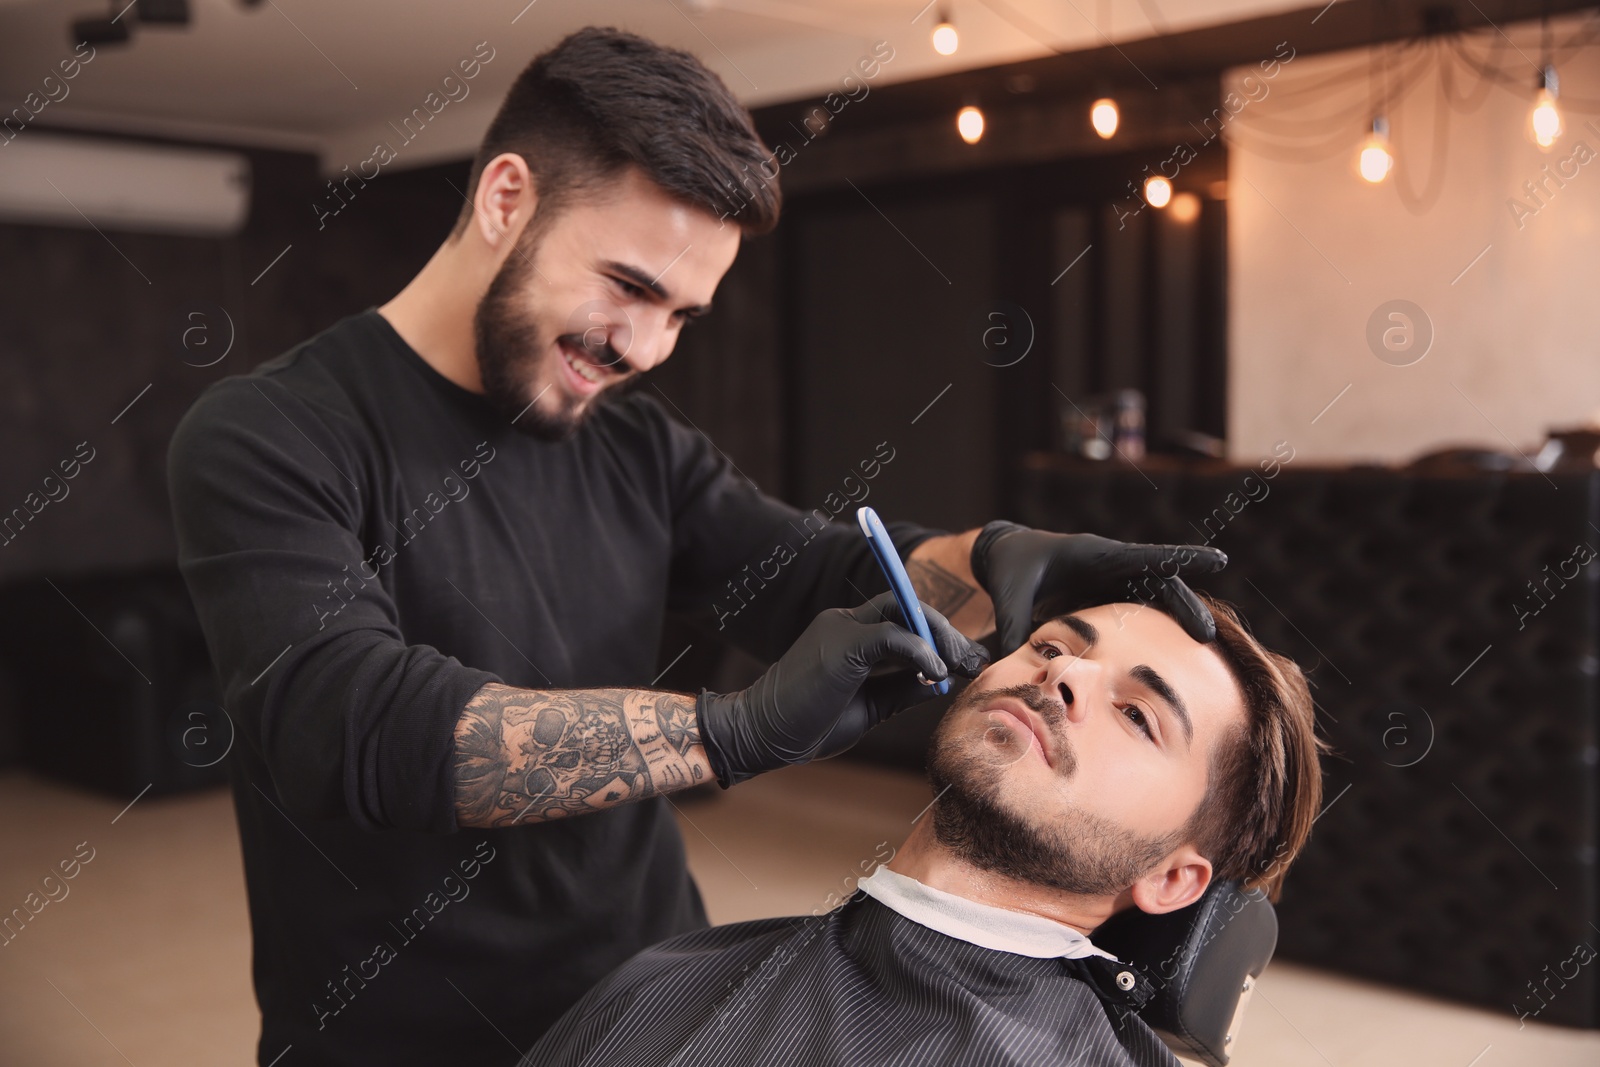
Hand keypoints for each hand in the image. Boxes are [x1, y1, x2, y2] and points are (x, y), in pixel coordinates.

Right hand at [695, 592, 990, 787]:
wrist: (760, 734)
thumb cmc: (809, 725)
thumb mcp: (869, 708)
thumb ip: (902, 691)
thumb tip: (941, 682)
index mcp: (848, 635)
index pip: (901, 618)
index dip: (935, 635)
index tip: (962, 661)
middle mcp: (845, 622)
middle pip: (907, 607)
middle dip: (945, 632)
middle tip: (972, 659)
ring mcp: (842, 628)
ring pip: (905, 612)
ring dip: (940, 637)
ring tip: (961, 665)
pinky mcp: (842, 643)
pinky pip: (894, 635)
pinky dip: (921, 651)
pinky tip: (936, 673)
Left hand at [970, 521, 1227, 652]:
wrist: (1005, 558)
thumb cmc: (1009, 569)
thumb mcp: (1009, 594)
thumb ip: (1014, 624)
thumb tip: (1016, 661)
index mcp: (1092, 554)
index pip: (1143, 556)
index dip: (1179, 558)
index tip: (1218, 559)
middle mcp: (1110, 566)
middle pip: (1159, 582)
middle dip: (1185, 605)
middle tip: (1207, 635)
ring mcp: (1112, 581)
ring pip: (1155, 598)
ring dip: (1177, 619)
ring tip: (1201, 646)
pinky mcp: (1107, 596)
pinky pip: (1139, 612)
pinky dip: (1157, 628)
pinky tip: (1172, 651)